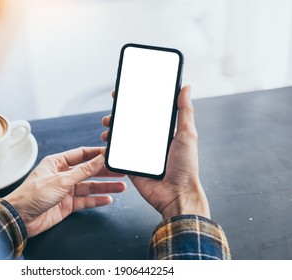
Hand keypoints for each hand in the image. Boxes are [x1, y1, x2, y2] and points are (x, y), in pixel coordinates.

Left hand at [4, 147, 125, 237]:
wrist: (20, 218)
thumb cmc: (33, 194)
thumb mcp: (61, 180)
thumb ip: (82, 171)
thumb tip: (98, 159)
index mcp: (57, 163)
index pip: (81, 155)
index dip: (97, 154)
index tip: (111, 154)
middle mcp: (62, 175)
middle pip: (88, 171)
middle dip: (104, 171)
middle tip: (120, 171)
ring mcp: (65, 190)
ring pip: (89, 186)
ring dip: (104, 187)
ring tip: (121, 186)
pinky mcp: (67, 205)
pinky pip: (85, 201)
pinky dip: (96, 200)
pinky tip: (108, 199)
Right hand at [102, 86, 209, 218]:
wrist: (176, 194)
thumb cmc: (186, 166)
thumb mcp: (187, 134)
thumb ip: (185, 111)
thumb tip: (186, 87)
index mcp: (162, 133)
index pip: (147, 112)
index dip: (136, 102)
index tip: (126, 92)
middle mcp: (149, 142)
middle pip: (131, 123)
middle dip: (119, 114)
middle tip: (113, 109)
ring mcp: (138, 153)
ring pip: (121, 137)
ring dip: (112, 129)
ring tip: (108, 124)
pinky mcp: (129, 165)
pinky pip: (117, 154)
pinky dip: (109, 146)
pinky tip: (106, 140)